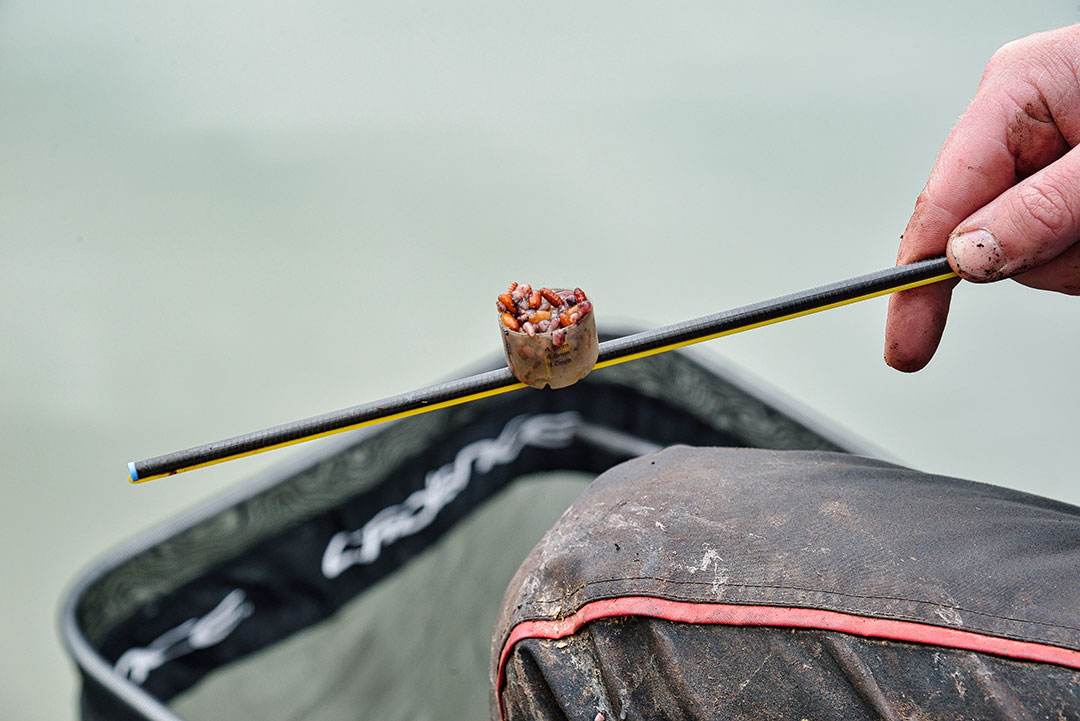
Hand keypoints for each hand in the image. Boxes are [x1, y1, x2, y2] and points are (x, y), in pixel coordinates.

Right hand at [885, 25, 1079, 371]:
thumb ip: (1044, 207)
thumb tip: (970, 255)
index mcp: (1019, 93)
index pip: (943, 197)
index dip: (917, 275)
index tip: (907, 342)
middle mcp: (1023, 131)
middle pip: (988, 235)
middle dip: (1046, 253)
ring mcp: (1044, 167)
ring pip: (1031, 257)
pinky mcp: (1068, 198)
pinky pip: (1063, 256)